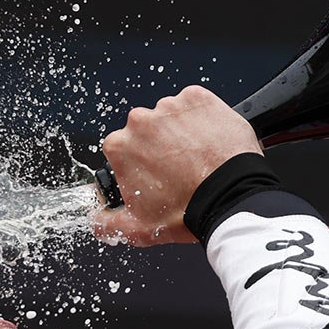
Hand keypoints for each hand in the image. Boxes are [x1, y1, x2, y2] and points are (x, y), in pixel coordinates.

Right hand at [92, 85, 262, 246]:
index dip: (138, 165)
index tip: (153, 176)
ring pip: (171, 118)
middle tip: (178, 170)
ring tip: (197, 159)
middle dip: (158, 147)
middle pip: (146, 131)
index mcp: (120, 146)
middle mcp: (141, 121)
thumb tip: (98, 219)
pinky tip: (208, 142)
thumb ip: (107, 223)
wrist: (230, 197)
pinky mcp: (198, 99)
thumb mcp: (137, 229)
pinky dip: (201, 119)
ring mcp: (170, 107)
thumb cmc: (187, 210)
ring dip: (180, 133)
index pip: (122, 150)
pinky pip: (195, 106)